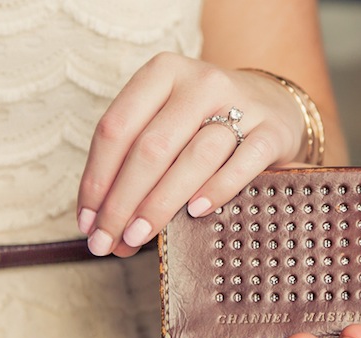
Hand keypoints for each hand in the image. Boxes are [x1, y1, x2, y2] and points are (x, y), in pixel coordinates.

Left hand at [77, 54, 307, 256]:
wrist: (273, 105)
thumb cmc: (204, 123)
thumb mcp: (166, 120)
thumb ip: (134, 159)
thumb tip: (101, 224)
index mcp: (163, 72)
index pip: (116, 128)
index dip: (96, 179)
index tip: (86, 222)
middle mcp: (201, 82)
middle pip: (152, 147)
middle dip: (123, 201)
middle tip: (108, 241)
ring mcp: (241, 105)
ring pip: (194, 157)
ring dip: (161, 203)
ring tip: (138, 236)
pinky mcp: (272, 131)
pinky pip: (242, 164)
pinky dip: (217, 190)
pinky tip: (196, 214)